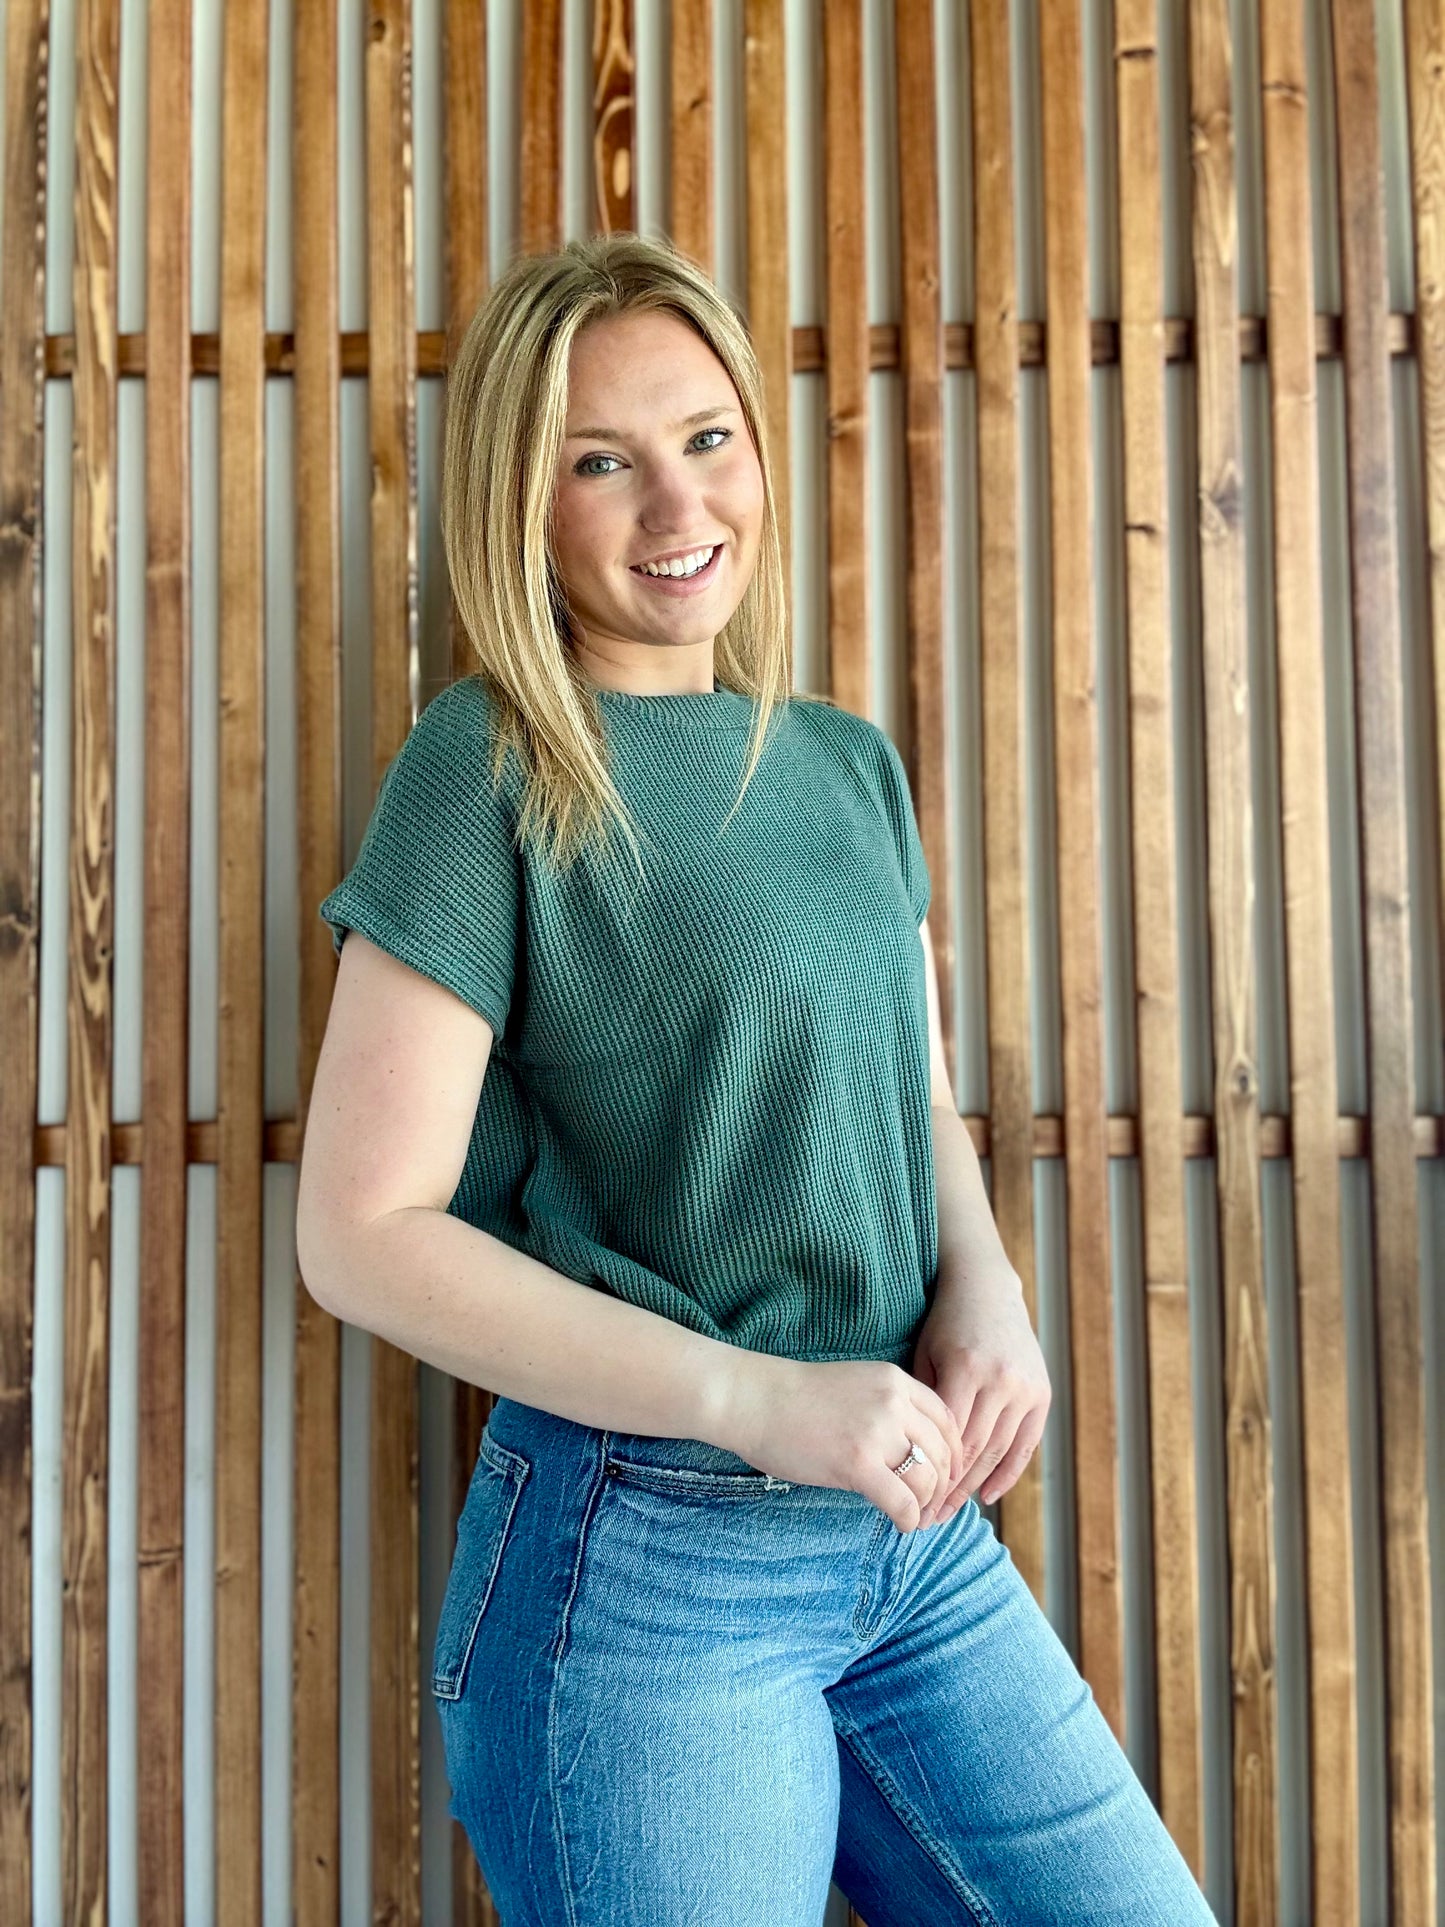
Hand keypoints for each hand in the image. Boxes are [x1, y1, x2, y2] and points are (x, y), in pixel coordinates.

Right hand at [716, 1354, 965, 1532]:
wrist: (754, 1399)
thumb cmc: (796, 1397)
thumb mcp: (856, 1386)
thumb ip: (890, 1409)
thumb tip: (915, 1452)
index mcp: (895, 1381)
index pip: (947, 1422)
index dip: (953, 1455)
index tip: (946, 1476)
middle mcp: (894, 1403)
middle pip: (942, 1453)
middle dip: (944, 1486)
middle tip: (934, 1507)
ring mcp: (877, 1432)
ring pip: (928, 1479)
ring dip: (928, 1505)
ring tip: (917, 1518)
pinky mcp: (858, 1463)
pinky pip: (903, 1501)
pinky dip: (909, 1519)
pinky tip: (901, 1524)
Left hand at [909, 1266, 1049, 1523]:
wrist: (987, 1290)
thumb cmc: (944, 1324)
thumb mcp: (924, 1354)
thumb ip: (924, 1401)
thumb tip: (911, 1455)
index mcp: (966, 1368)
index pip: (948, 1435)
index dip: (931, 1472)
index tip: (911, 1499)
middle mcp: (1001, 1380)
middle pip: (974, 1449)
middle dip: (950, 1489)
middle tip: (928, 1519)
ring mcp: (1026, 1387)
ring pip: (999, 1450)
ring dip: (974, 1486)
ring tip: (950, 1511)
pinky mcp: (1042, 1393)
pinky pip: (1026, 1443)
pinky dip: (1008, 1473)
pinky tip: (988, 1495)